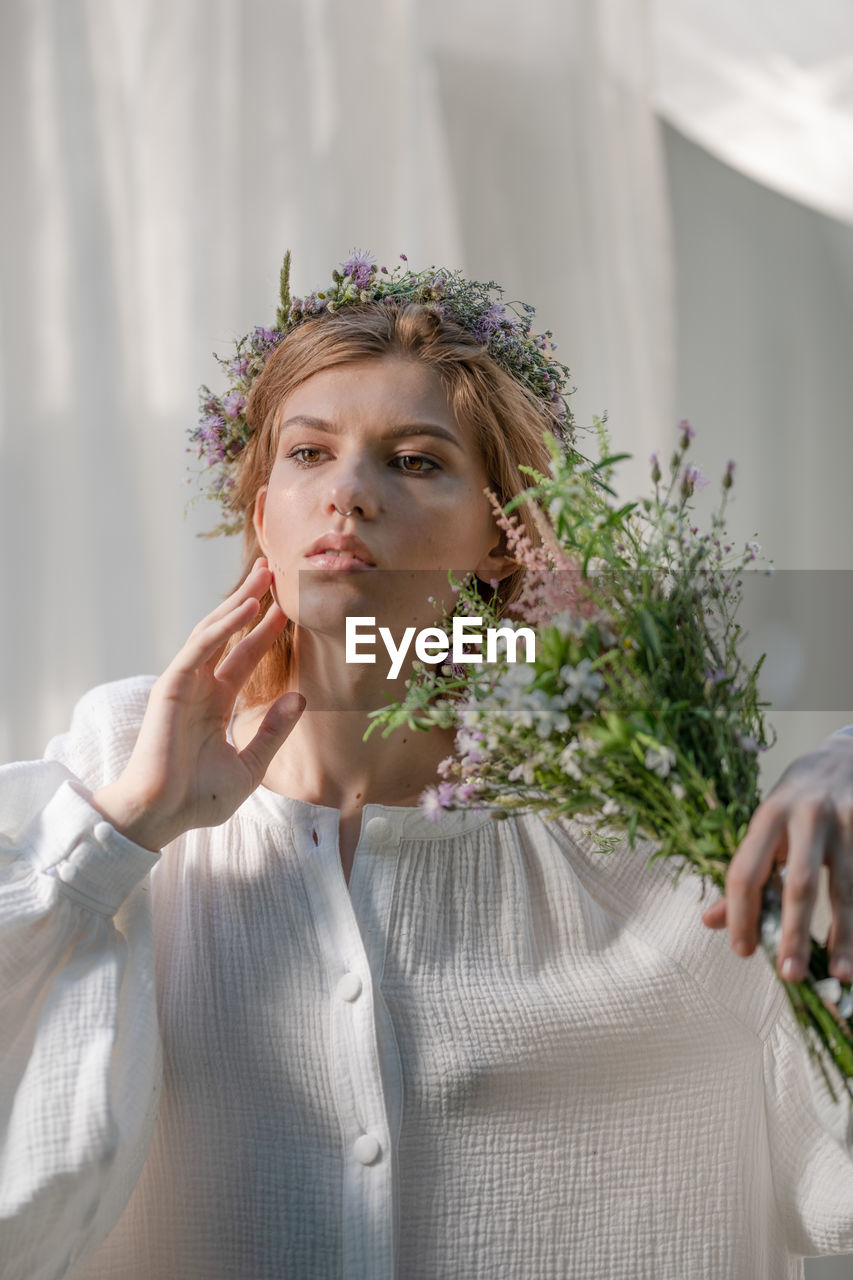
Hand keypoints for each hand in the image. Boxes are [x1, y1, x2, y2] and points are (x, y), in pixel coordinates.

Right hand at [92, 558, 304, 850]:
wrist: (163, 816)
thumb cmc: (199, 798)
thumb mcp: (251, 765)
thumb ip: (274, 731)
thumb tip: (301, 698)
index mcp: (215, 703)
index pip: (244, 657)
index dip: (265, 631)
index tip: (287, 608)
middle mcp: (199, 688)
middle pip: (228, 633)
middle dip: (250, 601)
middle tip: (274, 572)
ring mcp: (184, 684)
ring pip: (213, 632)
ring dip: (239, 602)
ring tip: (264, 577)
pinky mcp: (171, 687)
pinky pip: (201, 649)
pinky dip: (223, 627)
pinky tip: (247, 608)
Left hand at [702, 733, 852, 982]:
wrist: (849, 754)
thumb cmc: (799, 798)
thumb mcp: (767, 823)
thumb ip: (746, 872)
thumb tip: (711, 921)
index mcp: (768, 816)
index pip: (745, 871)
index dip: (740, 913)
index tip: (743, 950)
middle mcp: (807, 817)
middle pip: (799, 884)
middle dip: (794, 933)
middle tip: (789, 974)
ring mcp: (846, 822)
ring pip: (845, 888)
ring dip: (844, 936)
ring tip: (840, 974)